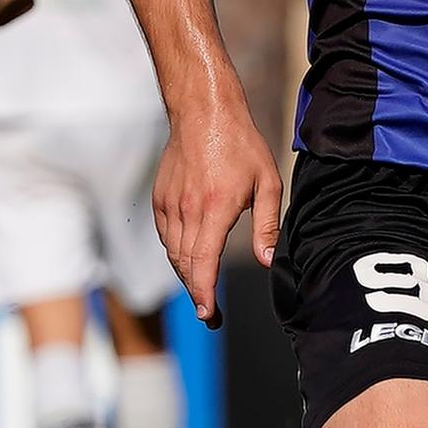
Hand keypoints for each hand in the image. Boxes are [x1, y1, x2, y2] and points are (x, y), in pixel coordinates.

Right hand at [151, 95, 280, 327]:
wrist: (203, 113)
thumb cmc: (241, 144)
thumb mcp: (267, 182)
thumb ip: (267, 225)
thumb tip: (266, 261)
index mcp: (216, 207)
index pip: (203, 262)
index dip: (204, 292)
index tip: (208, 314)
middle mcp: (188, 209)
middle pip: (186, 265)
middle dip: (197, 294)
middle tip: (210, 315)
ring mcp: (170, 204)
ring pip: (174, 254)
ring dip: (187, 276)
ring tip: (203, 292)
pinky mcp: (160, 199)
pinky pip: (166, 237)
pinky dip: (177, 254)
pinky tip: (190, 261)